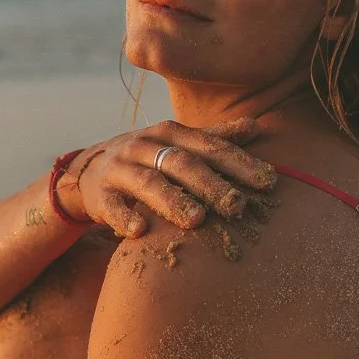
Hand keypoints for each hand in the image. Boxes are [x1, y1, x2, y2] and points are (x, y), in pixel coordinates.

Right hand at [56, 118, 275, 238]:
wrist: (89, 168)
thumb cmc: (149, 157)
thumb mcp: (178, 143)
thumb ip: (215, 137)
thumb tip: (256, 127)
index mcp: (170, 134)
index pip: (210, 147)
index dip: (240, 162)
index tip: (269, 182)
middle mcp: (145, 146)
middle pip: (182, 164)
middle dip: (211, 185)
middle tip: (238, 206)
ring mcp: (120, 170)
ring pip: (148, 183)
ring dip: (172, 200)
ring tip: (196, 220)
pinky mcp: (100, 195)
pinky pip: (111, 207)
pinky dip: (124, 218)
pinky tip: (140, 231)